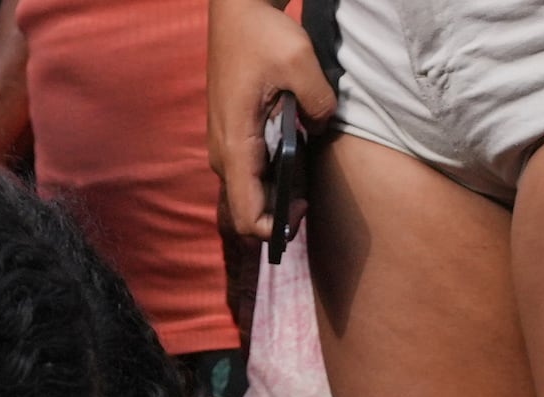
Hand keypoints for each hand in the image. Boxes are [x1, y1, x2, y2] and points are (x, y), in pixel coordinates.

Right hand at [204, 0, 331, 240]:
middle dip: (279, 212)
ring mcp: (224, 145)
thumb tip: (319, 128)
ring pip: (248, 192)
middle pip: (247, 209)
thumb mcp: (301, 62)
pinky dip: (270, 174)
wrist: (238, 12)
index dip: (274, 228)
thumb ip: (319, 103)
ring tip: (302, 167)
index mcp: (235, 142)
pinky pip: (248, 172)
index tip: (302, 208)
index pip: (246, 214)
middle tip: (308, 192)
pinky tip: (292, 151)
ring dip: (276, 192)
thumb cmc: (261, 34)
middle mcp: (223, 152)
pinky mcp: (230, 136)